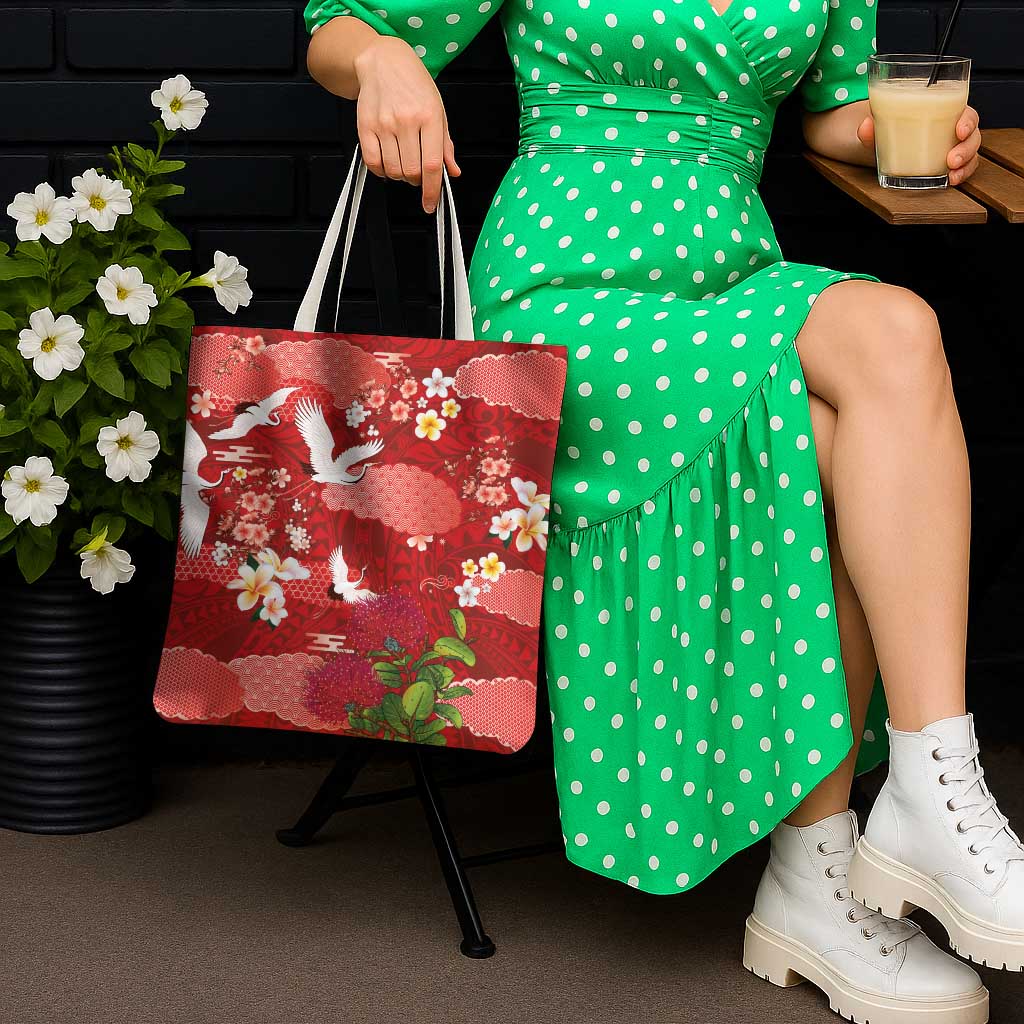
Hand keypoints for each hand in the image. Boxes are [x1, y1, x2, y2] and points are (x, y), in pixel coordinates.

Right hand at [352, 36, 460, 213]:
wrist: (384, 62)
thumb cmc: (414, 85)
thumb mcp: (438, 111)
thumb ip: (445, 145)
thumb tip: (452, 172)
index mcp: (429, 117)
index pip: (432, 165)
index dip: (432, 191)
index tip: (430, 205)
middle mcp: (406, 121)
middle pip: (412, 172)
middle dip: (417, 180)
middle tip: (417, 172)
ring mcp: (384, 124)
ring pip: (393, 170)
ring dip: (399, 175)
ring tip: (403, 162)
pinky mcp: (365, 126)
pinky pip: (372, 162)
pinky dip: (381, 171)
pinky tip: (387, 162)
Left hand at [856, 105, 982, 184]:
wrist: (887, 140)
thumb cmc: (893, 126)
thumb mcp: (882, 124)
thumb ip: (873, 127)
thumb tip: (864, 127)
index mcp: (945, 112)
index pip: (965, 113)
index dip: (967, 121)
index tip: (959, 131)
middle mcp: (952, 129)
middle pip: (972, 135)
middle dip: (966, 148)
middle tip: (951, 159)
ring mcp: (952, 147)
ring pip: (971, 154)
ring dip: (966, 164)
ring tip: (952, 174)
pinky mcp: (948, 164)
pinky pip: (963, 168)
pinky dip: (961, 175)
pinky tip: (951, 180)